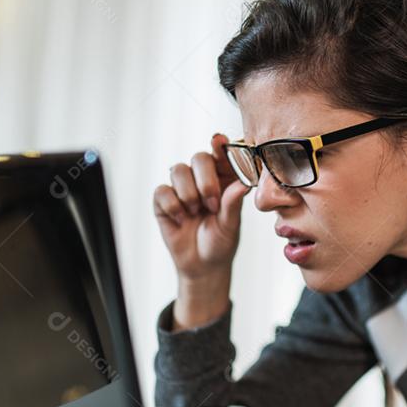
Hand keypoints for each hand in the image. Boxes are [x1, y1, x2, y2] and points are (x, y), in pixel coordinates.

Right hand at [154, 133, 249, 282]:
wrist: (202, 265)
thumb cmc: (221, 242)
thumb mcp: (231, 225)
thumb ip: (233, 204)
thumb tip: (243, 183)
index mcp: (224, 179)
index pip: (221, 155)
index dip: (220, 145)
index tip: (218, 140)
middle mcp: (202, 179)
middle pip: (199, 158)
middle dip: (205, 179)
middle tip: (212, 204)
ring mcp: (182, 188)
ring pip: (177, 170)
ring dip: (189, 194)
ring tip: (196, 213)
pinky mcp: (163, 201)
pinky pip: (162, 190)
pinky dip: (173, 205)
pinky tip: (181, 220)